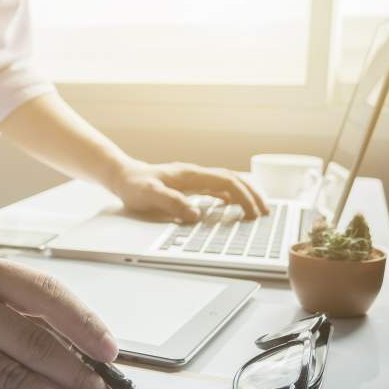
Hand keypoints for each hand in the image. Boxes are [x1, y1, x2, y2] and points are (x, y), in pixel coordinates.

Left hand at [111, 159, 268, 221]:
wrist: (123, 176)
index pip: (225, 181)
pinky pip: (217, 188)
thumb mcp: (148, 195)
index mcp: (189, 175)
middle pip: (232, 179)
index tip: (253, 212)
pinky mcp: (190, 185)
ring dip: (244, 194)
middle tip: (265, 213)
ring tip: (257, 210)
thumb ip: (171, 202)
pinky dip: (231, 196)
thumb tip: (195, 214)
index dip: (243, 196)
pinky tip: (235, 207)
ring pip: (227, 182)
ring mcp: (194, 179)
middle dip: (251, 195)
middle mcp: (195, 174)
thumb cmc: (134, 186)